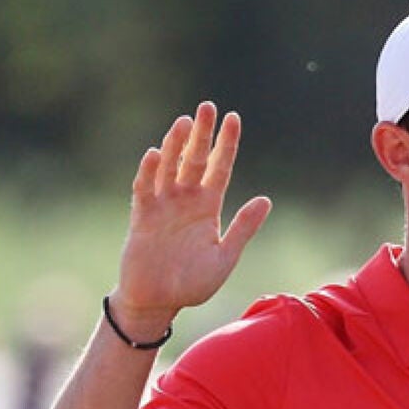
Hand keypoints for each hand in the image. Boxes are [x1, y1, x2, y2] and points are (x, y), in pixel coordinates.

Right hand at [113, 101, 271, 335]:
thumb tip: (265, 200)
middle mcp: (186, 201)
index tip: (234, 118)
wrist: (159, 302)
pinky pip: (145, 190)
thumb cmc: (193, 283)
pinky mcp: (142, 217)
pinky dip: (149, 172)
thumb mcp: (225, 256)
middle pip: (195, 159)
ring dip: (176, 145)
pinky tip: (156, 153)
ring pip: (170, 168)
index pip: (220, 167)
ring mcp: (163, 206)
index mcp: (208, 207)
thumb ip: (243, 228)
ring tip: (184, 122)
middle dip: (201, 134)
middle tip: (207, 106)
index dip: (226, 144)